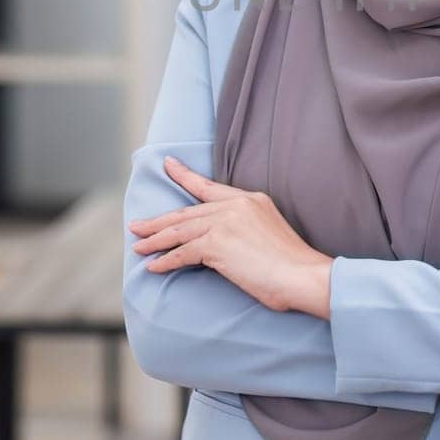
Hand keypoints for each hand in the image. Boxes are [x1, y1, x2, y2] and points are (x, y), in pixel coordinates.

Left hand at [127, 157, 333, 316]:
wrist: (302, 275)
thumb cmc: (292, 264)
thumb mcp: (268, 233)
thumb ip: (244, 229)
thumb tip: (222, 245)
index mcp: (250, 199)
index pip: (209, 187)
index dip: (184, 176)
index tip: (167, 164)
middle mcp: (235, 205)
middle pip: (187, 211)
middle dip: (159, 220)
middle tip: (137, 225)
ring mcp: (225, 223)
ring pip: (180, 230)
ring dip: (155, 240)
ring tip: (138, 246)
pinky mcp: (217, 244)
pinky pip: (182, 252)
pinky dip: (166, 261)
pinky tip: (154, 266)